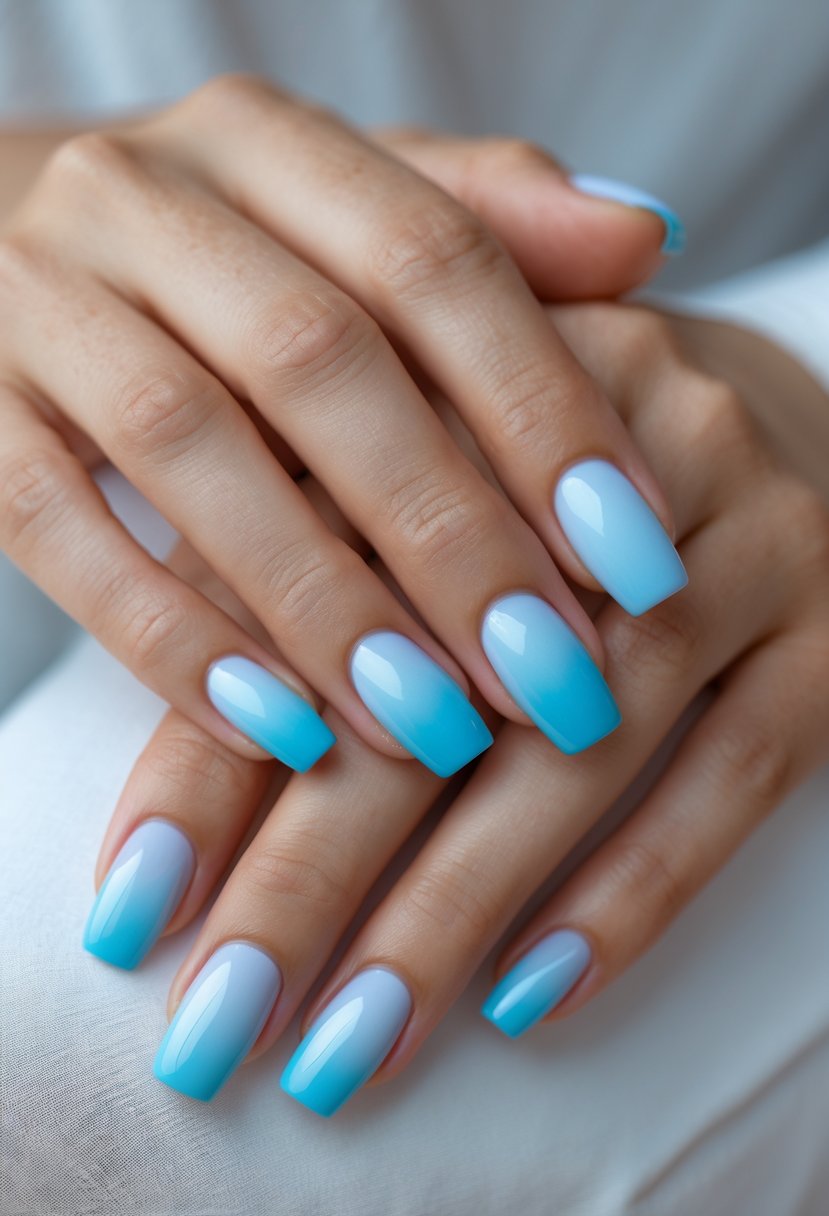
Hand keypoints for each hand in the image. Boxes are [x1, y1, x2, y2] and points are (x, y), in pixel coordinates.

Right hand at [0, 75, 683, 779]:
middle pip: (319, 362)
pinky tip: (280, 733)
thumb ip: (488, 220)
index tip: (636, 556)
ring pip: (188, 449)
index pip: (432, 258)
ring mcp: (37, 302)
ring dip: (322, 603)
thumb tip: (645, 237)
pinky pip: (59, 531)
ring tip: (435, 727)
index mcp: (265, 142)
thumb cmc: (224, 255)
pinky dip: (174, 640)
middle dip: (449, 535)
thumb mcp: (347, 212)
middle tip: (552, 678)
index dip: (545, 409)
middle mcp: (142, 199)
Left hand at [86, 305, 828, 1114]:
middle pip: (438, 675)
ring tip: (352, 1041)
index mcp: (466, 388)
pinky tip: (530, 994)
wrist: (760, 429)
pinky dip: (632, 889)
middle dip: (314, 865)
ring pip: (584, 739)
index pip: (308, 585)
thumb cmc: (538, 490)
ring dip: (456, 904)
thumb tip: (175, 831)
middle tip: (225, 1017)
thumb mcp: (416, 500)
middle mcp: (607, 442)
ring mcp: (741, 531)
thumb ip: (302, 599)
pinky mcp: (828, 627)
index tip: (138, 909)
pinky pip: (736, 774)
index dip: (214, 753)